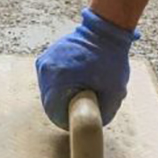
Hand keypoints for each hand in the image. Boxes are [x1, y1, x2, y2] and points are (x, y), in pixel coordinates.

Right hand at [35, 8, 138, 129]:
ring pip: (49, 91)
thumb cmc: (110, 60)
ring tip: (81, 87)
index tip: (78, 118)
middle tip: (83, 103)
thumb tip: (90, 126)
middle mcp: (45, 69)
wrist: (105, 31)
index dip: (66, 119)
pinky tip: (77, 77)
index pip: (53, 112)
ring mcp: (44, 61)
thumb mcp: (114, 93)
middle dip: (65, 105)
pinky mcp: (46, 57)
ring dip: (62, 94)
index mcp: (57, 78)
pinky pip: (50, 79)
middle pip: (49, 101)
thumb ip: (102, 114)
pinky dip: (61, 82)